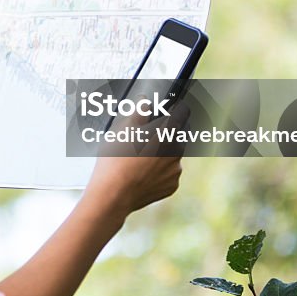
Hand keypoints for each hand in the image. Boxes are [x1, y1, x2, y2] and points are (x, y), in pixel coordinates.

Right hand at [80, 101, 188, 225]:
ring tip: (140, 158)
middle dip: (167, 133)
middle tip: (147, 136)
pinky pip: (169, 174)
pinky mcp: (171, 186)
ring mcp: (175, 170)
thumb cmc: (116, 159)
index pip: (183, 111)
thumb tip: (145, 101)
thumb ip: (138, 111)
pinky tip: (143, 173)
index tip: (172, 107)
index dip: (177, 107)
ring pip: (173, 156)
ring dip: (163, 154)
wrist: (113, 194)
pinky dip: (160, 172)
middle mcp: (177, 150)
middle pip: (178, 135)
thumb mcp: (122, 128)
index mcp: (167, 131)